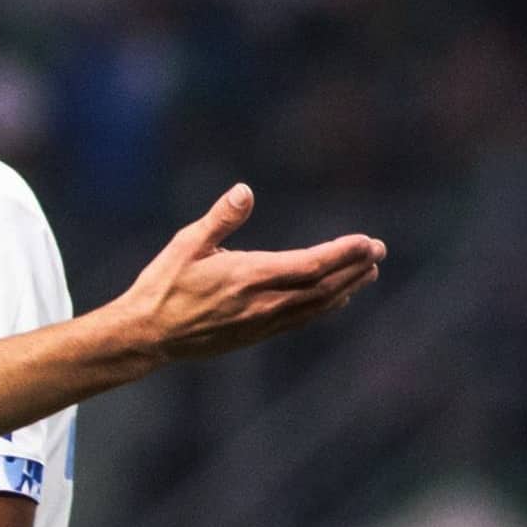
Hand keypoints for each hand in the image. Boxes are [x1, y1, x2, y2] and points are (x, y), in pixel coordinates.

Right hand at [117, 184, 384, 362]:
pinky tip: (337, 298)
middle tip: (378, 250)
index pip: (310, 265)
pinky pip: (302, 319)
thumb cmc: (163, 285)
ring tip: (369, 272)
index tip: (367, 242)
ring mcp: (262, 322)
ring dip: (347, 287)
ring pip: (317, 305)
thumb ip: (220, 219)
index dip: (343, 254)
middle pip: (323, 286)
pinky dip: (326, 306)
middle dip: (354, 268)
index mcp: (248, 277)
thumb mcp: (185, 244)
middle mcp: (262, 302)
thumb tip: (245, 190)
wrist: (148, 335)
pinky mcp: (257, 334)